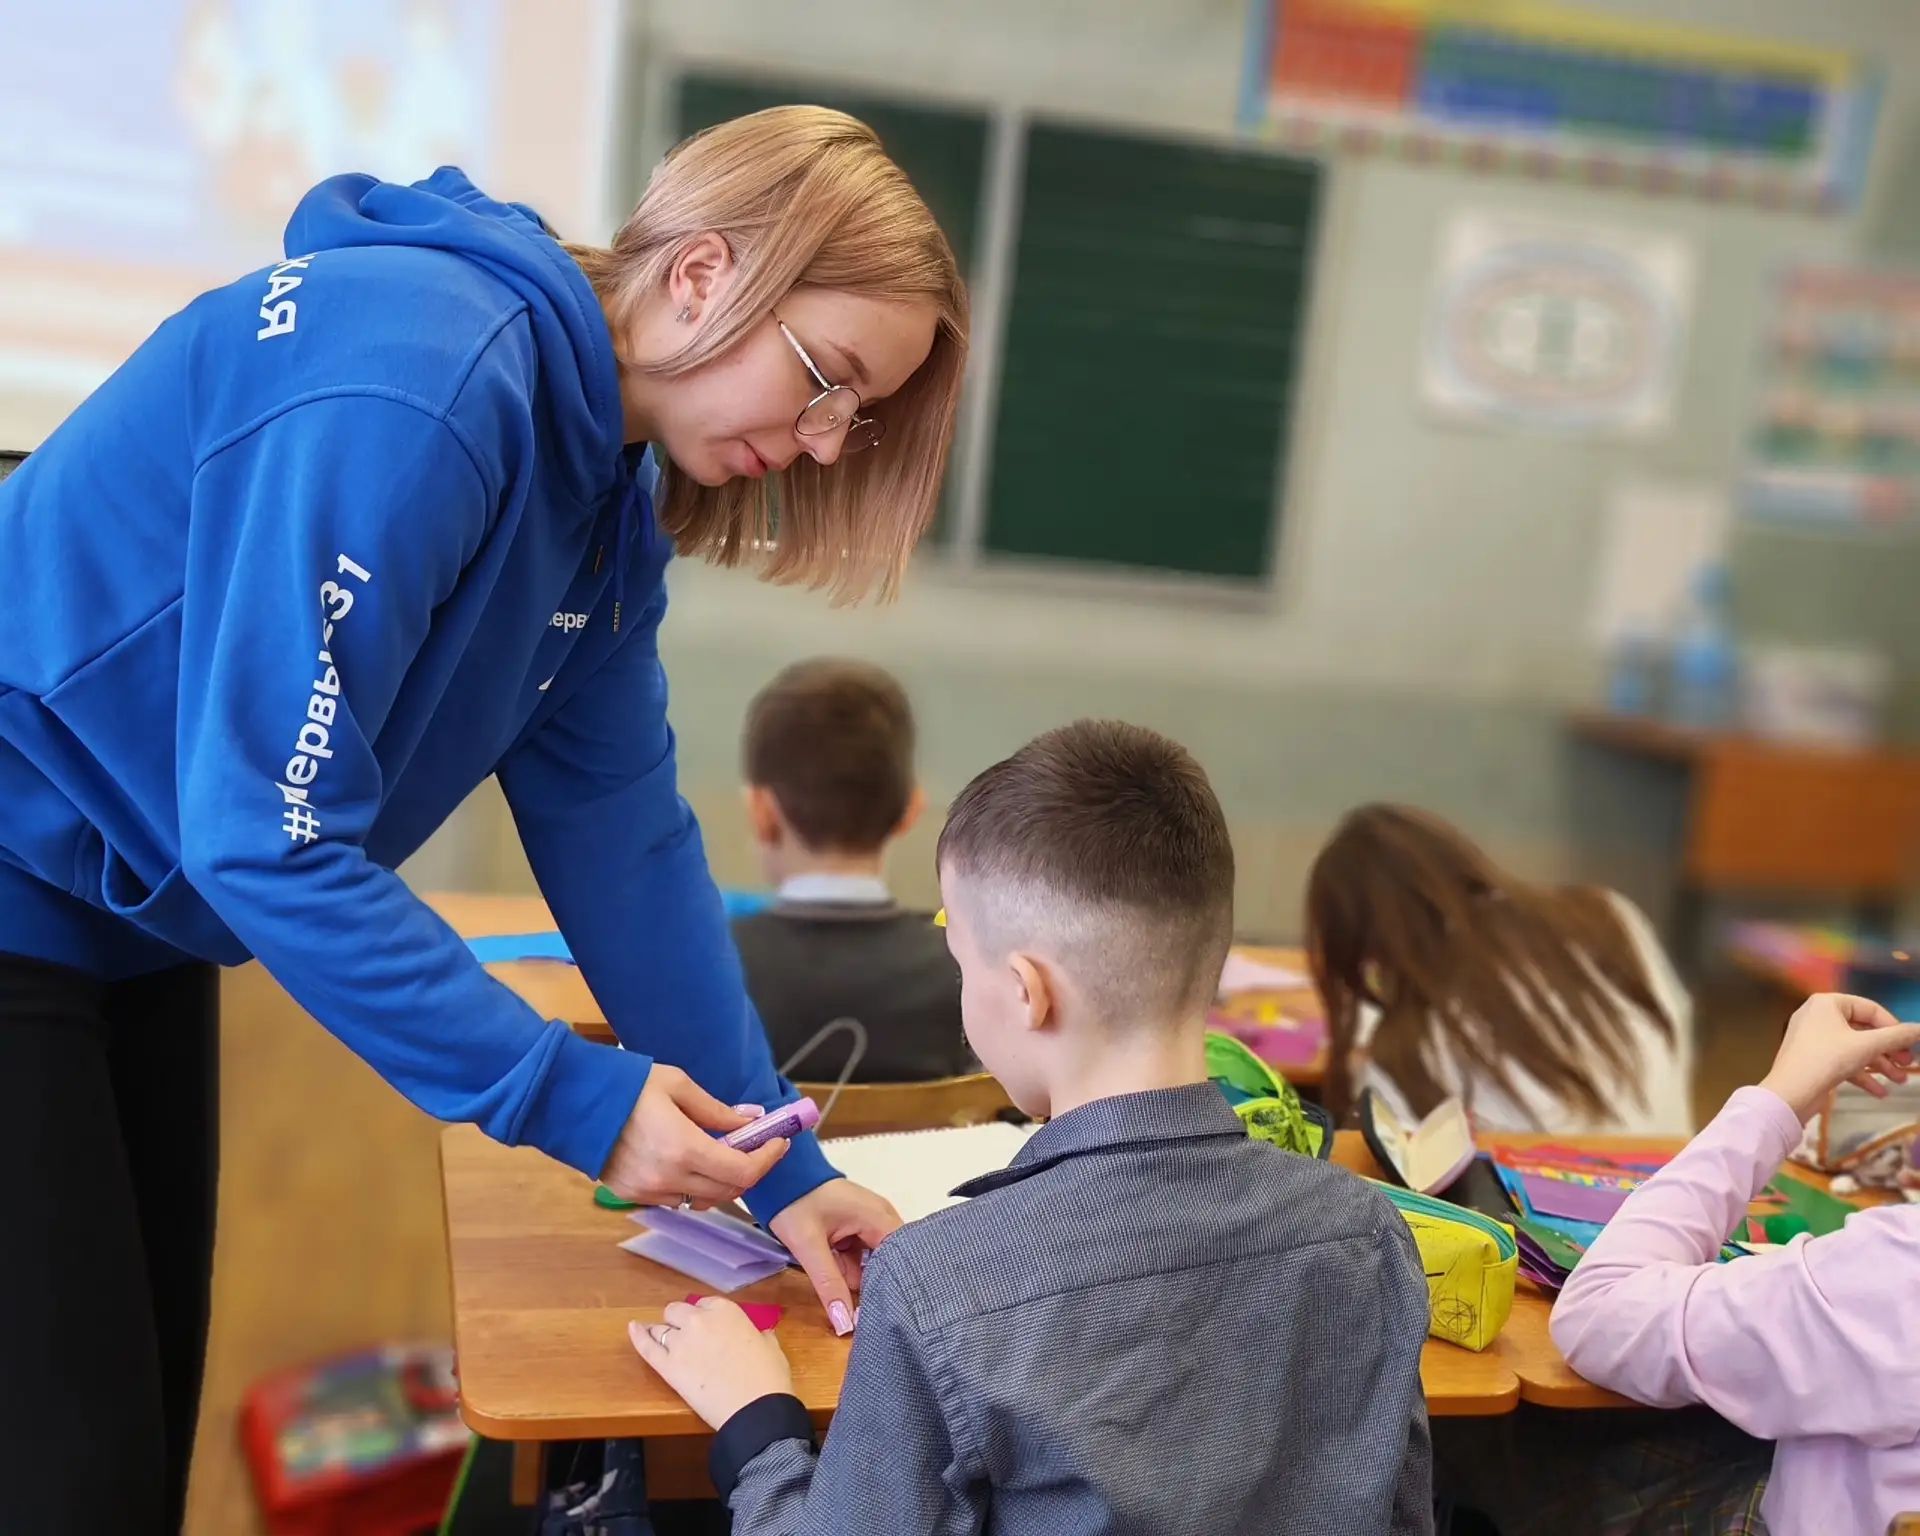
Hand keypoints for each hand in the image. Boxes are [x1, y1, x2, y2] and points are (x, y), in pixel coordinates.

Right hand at [600, 1065, 785, 1207]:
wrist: (571, 1100)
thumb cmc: (626, 1084)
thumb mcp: (678, 1085)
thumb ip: (718, 1110)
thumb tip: (751, 1120)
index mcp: (683, 1148)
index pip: (743, 1172)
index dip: (767, 1159)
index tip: (777, 1141)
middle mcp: (668, 1178)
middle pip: (728, 1191)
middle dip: (749, 1170)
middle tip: (756, 1145)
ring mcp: (648, 1192)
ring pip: (703, 1199)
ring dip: (721, 1181)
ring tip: (722, 1152)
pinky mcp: (632, 1196)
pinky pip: (677, 1199)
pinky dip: (694, 1186)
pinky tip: (689, 1161)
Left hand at [629, 1297, 793, 1428]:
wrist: (755, 1409)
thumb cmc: (768, 1378)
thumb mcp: (771, 1347)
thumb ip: (761, 1336)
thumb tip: (761, 1336)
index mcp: (726, 1311)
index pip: (706, 1303)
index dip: (705, 1316)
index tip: (708, 1327)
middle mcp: (699, 1320)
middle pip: (678, 1311)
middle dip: (680, 1320)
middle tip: (688, 1337)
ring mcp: (681, 1343)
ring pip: (662, 1328)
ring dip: (663, 1332)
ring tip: (662, 1338)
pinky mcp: (668, 1367)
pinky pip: (647, 1347)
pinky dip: (639, 1336)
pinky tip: (633, 1327)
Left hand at [769, 1179, 902, 1335]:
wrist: (775, 1175)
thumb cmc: (793, 1202)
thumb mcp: (808, 1246)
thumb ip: (829, 1284)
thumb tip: (846, 1325)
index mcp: (878, 1217)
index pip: (901, 1259)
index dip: (892, 1286)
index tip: (880, 1313)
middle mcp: (881, 1218)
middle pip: (889, 1263)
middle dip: (871, 1284)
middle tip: (854, 1306)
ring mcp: (869, 1221)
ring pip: (872, 1262)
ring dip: (854, 1276)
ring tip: (831, 1273)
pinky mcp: (856, 1226)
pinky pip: (860, 1255)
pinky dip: (847, 1266)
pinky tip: (831, 1267)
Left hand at [1759, 993, 1919, 1123]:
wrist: (1790, 1093)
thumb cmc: (1827, 1060)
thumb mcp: (1866, 1046)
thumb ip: (1896, 1037)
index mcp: (1827, 1003)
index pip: (1870, 1009)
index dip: (1894, 1027)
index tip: (1910, 1045)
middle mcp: (1818, 1015)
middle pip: (1863, 1030)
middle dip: (1888, 1049)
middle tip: (1908, 1064)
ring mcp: (1813, 1038)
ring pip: (1855, 1048)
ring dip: (1879, 1064)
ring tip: (1900, 1081)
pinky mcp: (1813, 1059)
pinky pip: (1842, 1061)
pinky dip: (1861, 1074)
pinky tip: (1880, 1092)